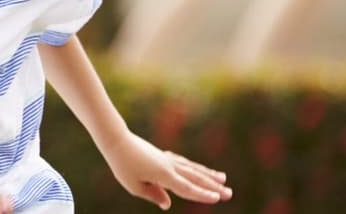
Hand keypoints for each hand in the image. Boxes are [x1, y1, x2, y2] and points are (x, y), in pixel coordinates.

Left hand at [103, 132, 232, 208]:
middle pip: (195, 178)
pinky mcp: (163, 155)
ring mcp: (167, 159)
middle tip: (229, 194)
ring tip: (224, 178)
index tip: (217, 199)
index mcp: (164, 175)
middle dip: (213, 186)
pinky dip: (194, 167)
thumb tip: (167, 204)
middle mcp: (169, 166)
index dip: (202, 195)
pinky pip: (184, 163)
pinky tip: (200, 170)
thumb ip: (153, 195)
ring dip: (209, 175)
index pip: (187, 188)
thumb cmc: (123, 166)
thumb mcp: (134, 186)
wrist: (116, 141)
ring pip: (193, 168)